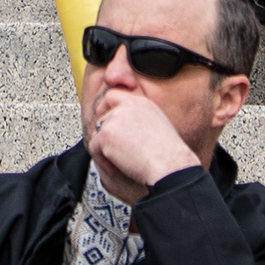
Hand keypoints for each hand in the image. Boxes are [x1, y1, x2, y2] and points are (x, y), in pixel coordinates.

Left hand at [82, 88, 199, 200]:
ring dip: (104, 150)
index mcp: (140, 102)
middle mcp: (126, 106)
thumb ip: (137, 120)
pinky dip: (102, 160)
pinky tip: (115, 169)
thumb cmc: (168, 154)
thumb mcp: (157, 126)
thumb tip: (123, 129)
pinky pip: (94, 147)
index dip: (105, 108)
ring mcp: (115, 118)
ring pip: (98, 133)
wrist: (169, 165)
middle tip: (114, 151)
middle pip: (102, 117)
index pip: (112, 96)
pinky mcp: (107, 134)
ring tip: (118, 163)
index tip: (104, 120)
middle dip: (106, 136)